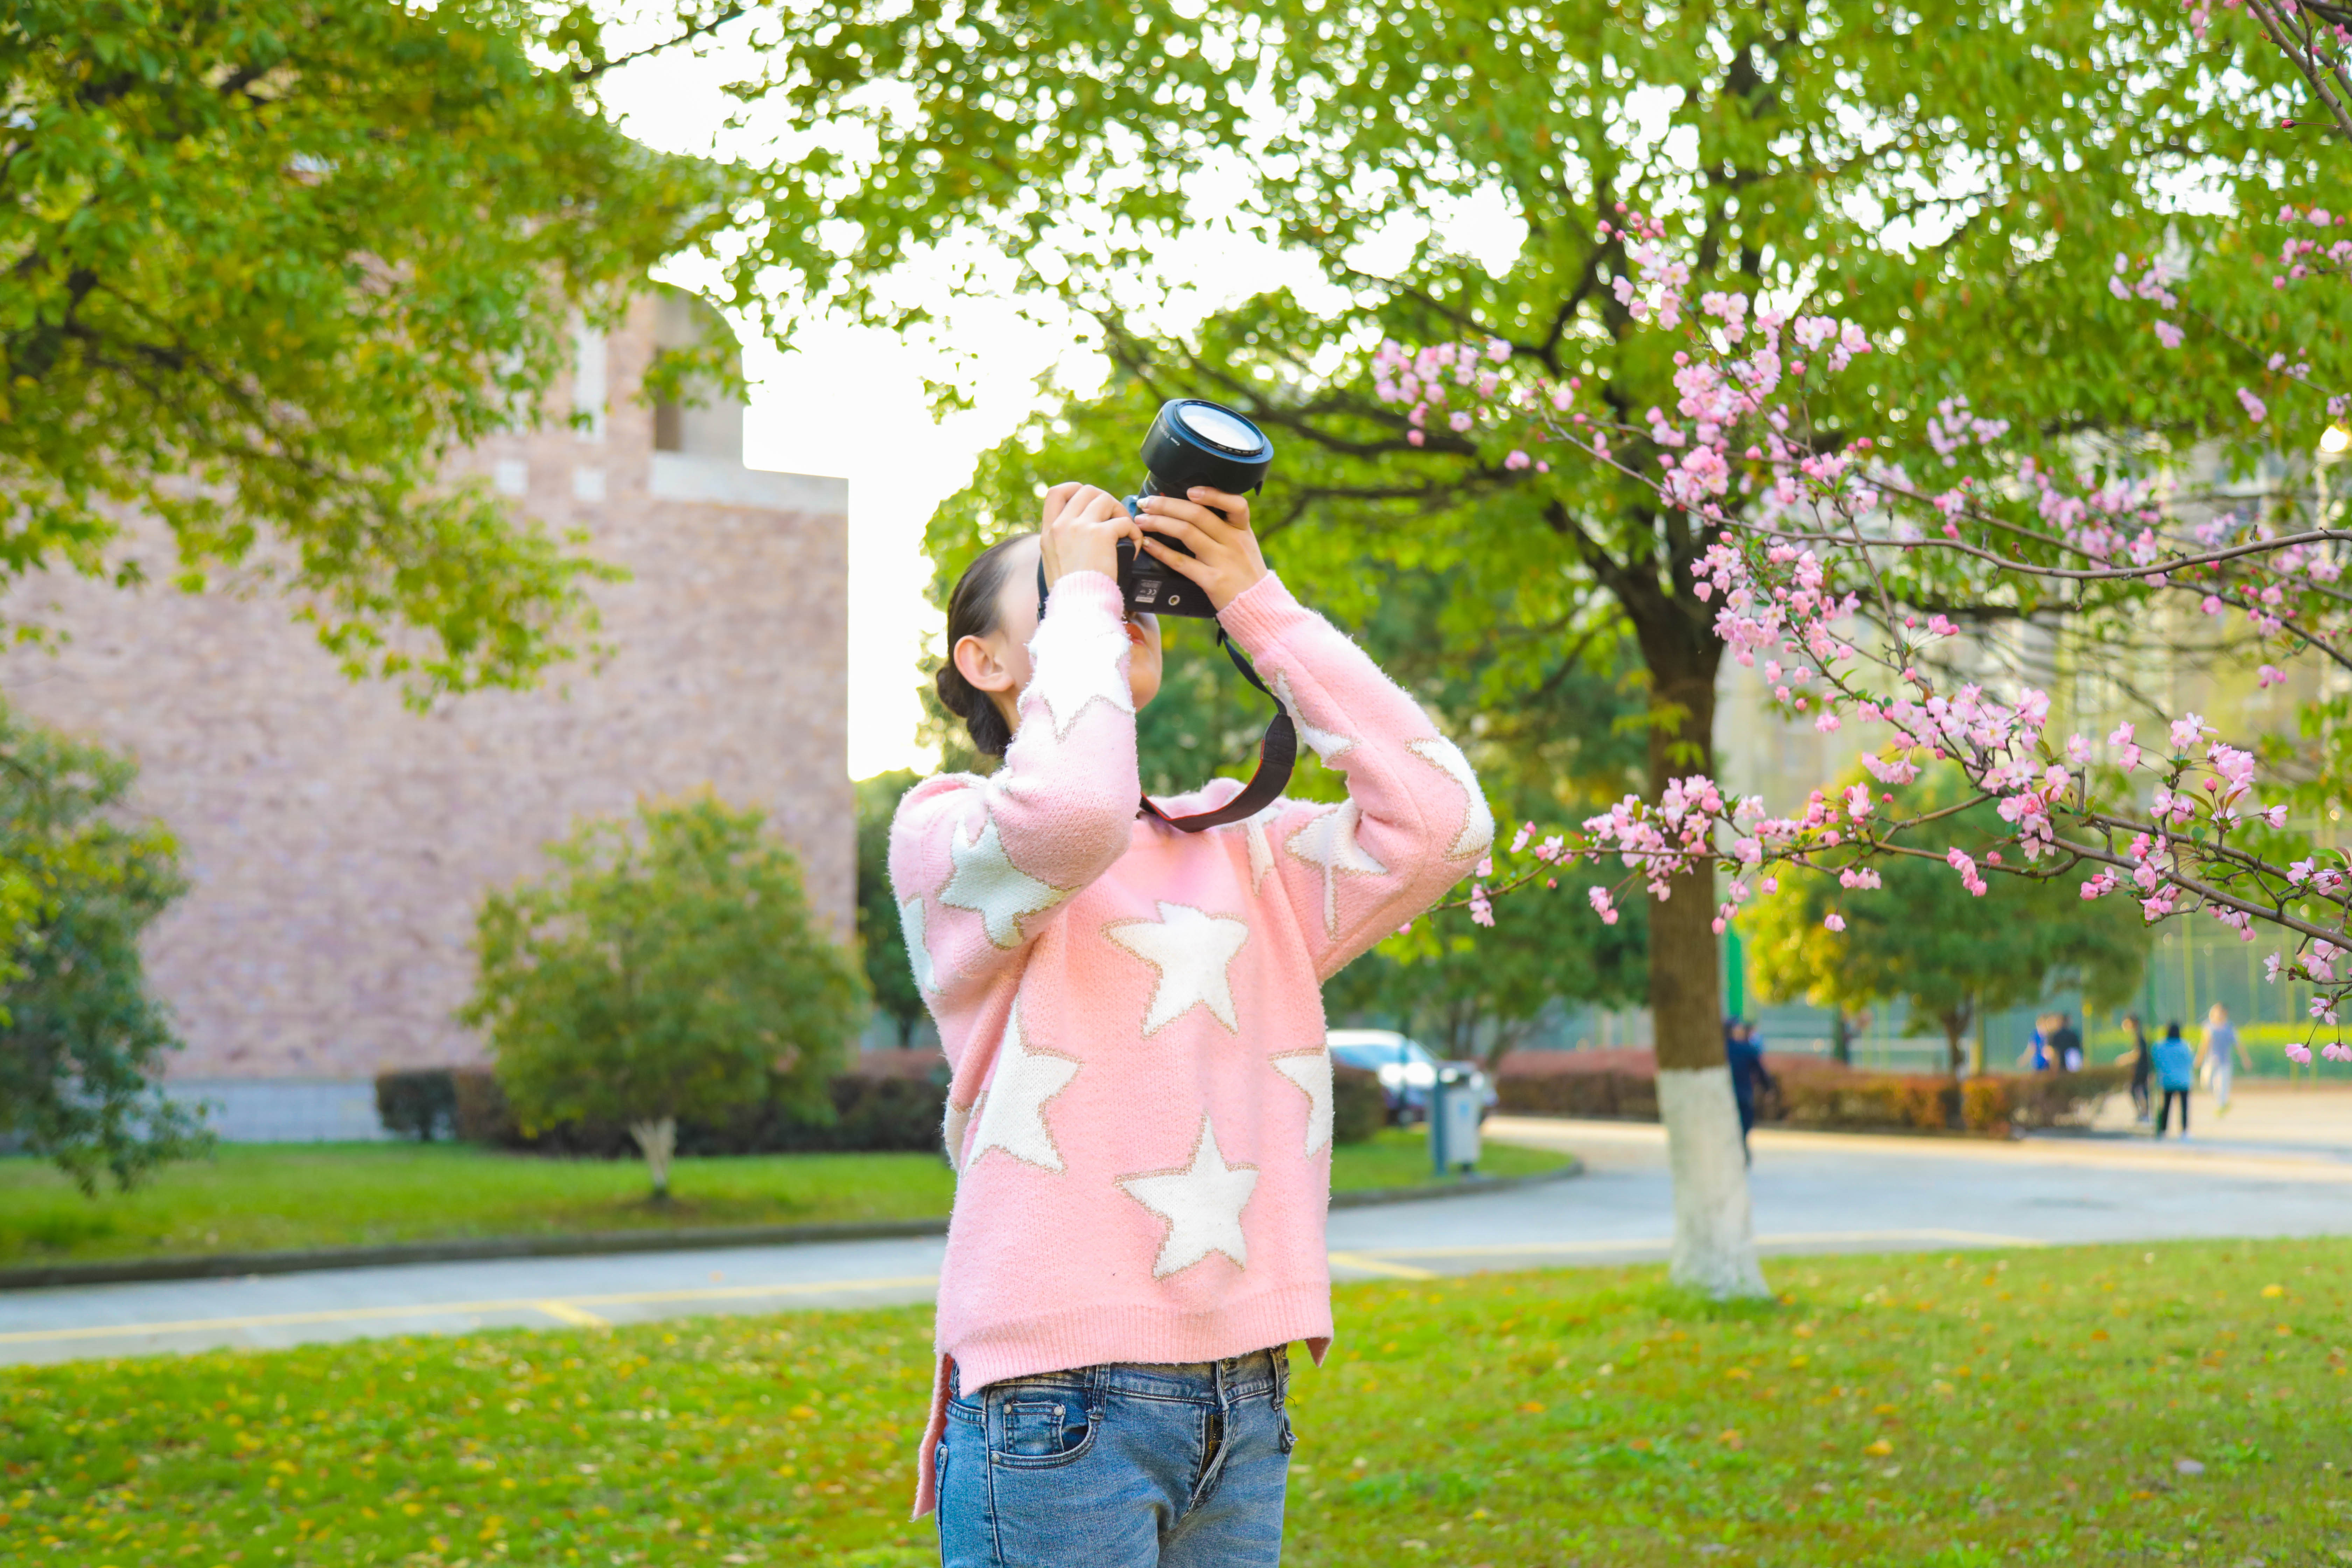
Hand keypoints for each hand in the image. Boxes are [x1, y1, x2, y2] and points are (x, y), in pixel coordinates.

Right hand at [1038, 482, 1138, 588]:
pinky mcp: (1101, 534)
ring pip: (1107, 500)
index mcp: (1049, 532)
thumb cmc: (1071, 593)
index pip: (1056, 493)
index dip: (1075, 489)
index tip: (1089, 502)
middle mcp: (1062, 525)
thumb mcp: (1054, 563)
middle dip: (1105, 501)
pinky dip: (1134, 534)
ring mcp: (1080, 527)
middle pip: (1087, 491)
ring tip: (1125, 534)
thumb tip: (1081, 534)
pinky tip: (1133, 549)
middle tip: (1114, 521)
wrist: (1078, 606)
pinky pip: (1125, 521)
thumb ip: (1063, 543)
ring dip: (1120, 514)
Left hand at [1135, 486, 1269, 611]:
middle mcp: (1233, 542)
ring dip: (1159, 523)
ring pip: (1186, 533)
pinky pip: (1181, 562)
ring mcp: (1223, 561)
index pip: (1235, 504)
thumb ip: (1225, 528)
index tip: (1189, 490)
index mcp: (1242, 530)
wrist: (1257, 606)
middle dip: (1167, 505)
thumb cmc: (1246, 573)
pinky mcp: (1212, 580)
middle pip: (1198, 514)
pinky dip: (1161, 551)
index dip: (1212, 494)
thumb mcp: (1245, 545)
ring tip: (1142, 521)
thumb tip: (1192, 508)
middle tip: (1147, 503)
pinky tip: (1149, 544)